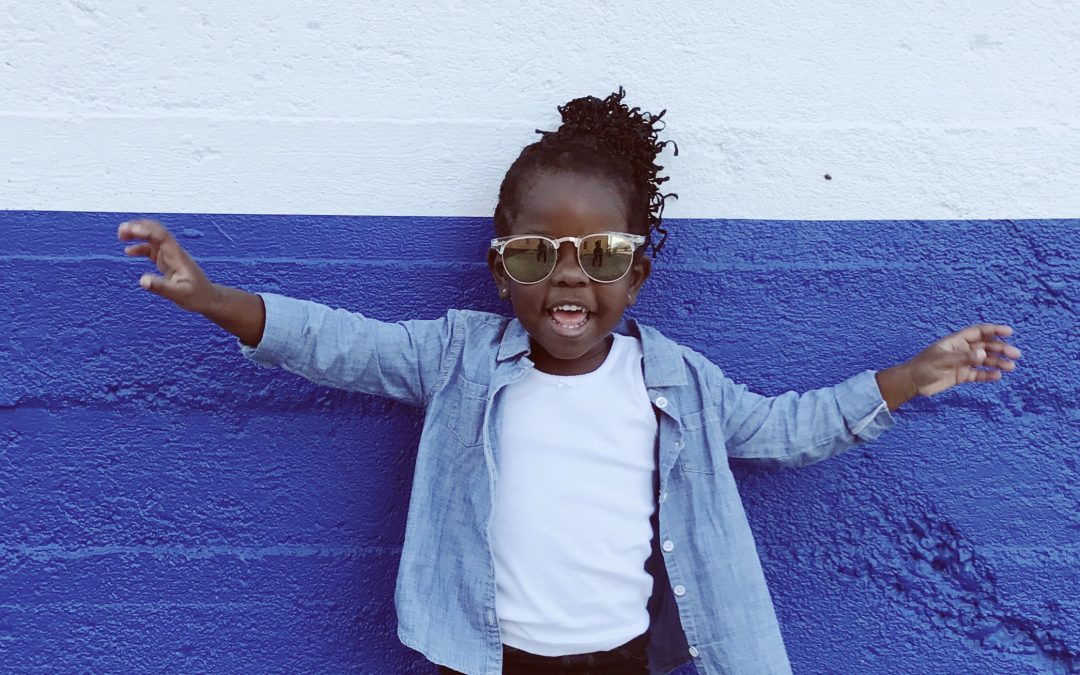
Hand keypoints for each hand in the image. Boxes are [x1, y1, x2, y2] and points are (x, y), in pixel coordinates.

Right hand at [117, 219, 219, 313]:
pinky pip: (152, 249)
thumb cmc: (197, 296)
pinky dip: (140, 247)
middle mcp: (173, 252)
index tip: (130, 229)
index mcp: (177, 256)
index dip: (146, 230)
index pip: (161, 236)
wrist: (209, 298)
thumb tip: (142, 281)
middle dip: (139, 227)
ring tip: (121, 236)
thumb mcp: (179, 295)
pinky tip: (128, 251)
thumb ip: (161, 287)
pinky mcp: (167, 262)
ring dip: (137, 234)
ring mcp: (170, 256)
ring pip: (153, 238)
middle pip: (156, 231)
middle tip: (121, 230)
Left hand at [903, 324, 1021, 396]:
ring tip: (1011, 367)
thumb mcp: (943, 361)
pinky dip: (987, 375)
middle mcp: (961, 350)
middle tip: (1015, 355)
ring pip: (984, 361)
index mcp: (956, 341)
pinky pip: (978, 374)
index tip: (1009, 332)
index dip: (994, 330)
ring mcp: (962, 363)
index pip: (978, 332)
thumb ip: (963, 358)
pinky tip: (998, 376)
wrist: (912, 383)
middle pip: (985, 346)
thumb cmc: (923, 367)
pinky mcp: (960, 375)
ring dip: (998, 362)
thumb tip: (983, 354)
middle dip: (1001, 349)